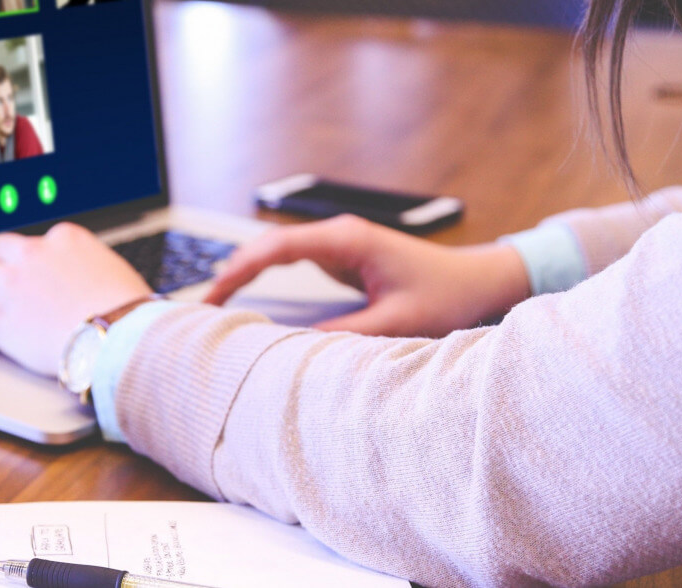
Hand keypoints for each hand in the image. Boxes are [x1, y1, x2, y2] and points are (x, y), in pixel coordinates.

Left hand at [0, 223, 152, 376]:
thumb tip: (96, 281)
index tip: (31, 269)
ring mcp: (12, 285)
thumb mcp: (116, 272)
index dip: (32, 258)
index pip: (39, 240)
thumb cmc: (129, 313)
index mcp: (66, 239)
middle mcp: (34, 254)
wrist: (119, 338)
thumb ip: (94, 269)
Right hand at [204, 215, 530, 337]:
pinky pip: (293, 263)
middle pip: (268, 246)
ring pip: (277, 253)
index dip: (239, 270)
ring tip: (214, 306)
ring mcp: (340, 245)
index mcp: (348, 240)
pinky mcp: (344, 258)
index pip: (277, 248)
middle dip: (232, 272)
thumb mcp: (396, 323)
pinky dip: (266, 279)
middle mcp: (339, 236)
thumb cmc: (447, 295)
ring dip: (246, 274)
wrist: (480, 281)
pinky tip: (247, 298)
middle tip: (201, 307)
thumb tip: (294, 349)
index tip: (213, 295)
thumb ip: (345, 335)